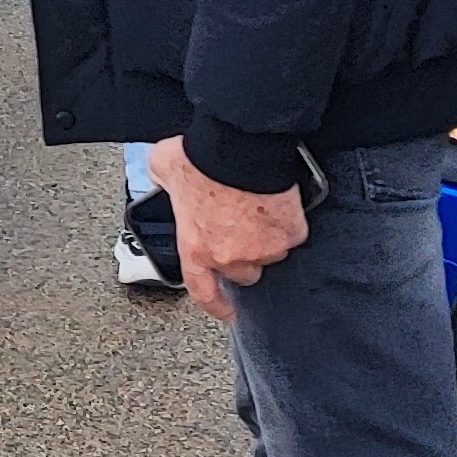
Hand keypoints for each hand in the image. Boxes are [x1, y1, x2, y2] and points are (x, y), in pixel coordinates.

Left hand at [153, 135, 308, 320]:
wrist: (240, 143)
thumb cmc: (202, 156)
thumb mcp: (163, 169)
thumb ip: (163, 183)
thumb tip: (163, 177)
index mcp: (196, 247)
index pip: (203, 292)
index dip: (216, 306)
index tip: (227, 312)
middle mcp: (230, 256)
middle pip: (244, 273)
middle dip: (245, 256)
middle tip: (243, 232)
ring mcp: (264, 248)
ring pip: (271, 253)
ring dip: (266, 239)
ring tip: (260, 211)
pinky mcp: (291, 233)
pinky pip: (293, 234)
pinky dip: (288, 222)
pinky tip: (280, 204)